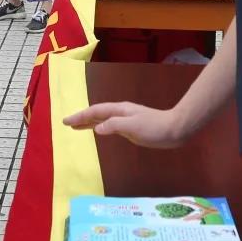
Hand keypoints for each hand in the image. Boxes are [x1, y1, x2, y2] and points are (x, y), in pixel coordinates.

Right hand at [63, 101, 188, 148]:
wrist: (176, 129)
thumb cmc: (155, 128)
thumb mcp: (133, 127)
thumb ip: (114, 125)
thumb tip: (97, 128)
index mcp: (119, 110)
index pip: (95, 112)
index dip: (80, 116)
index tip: (66, 122)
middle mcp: (120, 112)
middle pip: (97, 113)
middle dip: (81, 118)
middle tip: (67, 123)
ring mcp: (126, 119)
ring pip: (102, 118)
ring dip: (89, 122)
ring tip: (77, 127)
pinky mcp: (131, 127)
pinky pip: (109, 124)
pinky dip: (99, 126)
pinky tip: (99, 130)